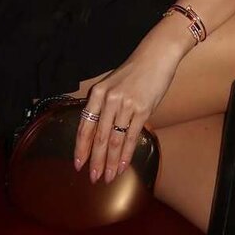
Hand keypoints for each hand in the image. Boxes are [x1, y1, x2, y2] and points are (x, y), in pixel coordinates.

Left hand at [73, 32, 185, 184]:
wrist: (156, 56)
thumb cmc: (135, 72)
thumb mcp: (113, 85)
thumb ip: (105, 107)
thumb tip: (101, 134)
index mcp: (97, 93)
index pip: (84, 126)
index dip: (81, 147)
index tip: (78, 164)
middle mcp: (108, 100)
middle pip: (98, 137)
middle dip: (95, 160)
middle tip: (93, 178)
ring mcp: (125, 105)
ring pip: (114, 140)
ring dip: (110, 161)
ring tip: (108, 177)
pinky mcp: (142, 109)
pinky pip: (131, 136)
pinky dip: (126, 154)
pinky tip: (123, 165)